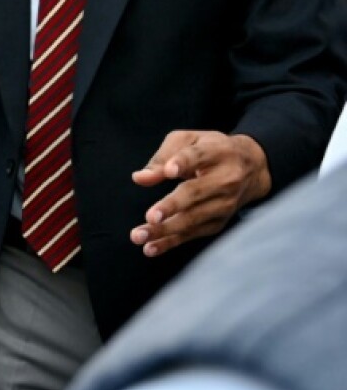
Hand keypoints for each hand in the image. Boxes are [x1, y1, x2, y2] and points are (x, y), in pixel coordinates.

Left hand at [130, 130, 271, 256]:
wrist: (251, 168)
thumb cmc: (210, 151)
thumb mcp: (188, 141)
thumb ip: (162, 157)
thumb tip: (140, 178)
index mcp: (218, 152)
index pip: (199, 156)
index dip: (184, 163)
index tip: (169, 170)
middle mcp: (226, 178)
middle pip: (196, 192)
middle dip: (172, 206)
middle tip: (151, 216)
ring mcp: (225, 203)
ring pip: (192, 218)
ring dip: (164, 229)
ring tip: (139, 235)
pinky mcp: (218, 222)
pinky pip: (191, 234)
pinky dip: (170, 242)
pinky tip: (150, 248)